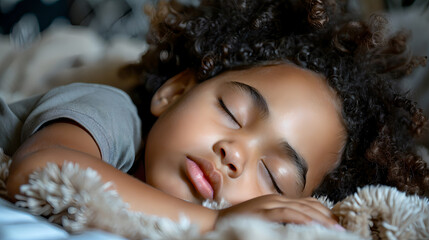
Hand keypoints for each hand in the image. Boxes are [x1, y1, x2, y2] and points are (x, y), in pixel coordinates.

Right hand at [216, 194, 338, 228]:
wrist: (215, 222)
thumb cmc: (240, 223)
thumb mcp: (264, 218)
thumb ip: (280, 219)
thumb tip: (298, 226)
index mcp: (277, 200)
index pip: (307, 203)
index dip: (324, 212)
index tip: (335, 223)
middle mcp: (275, 199)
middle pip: (308, 205)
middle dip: (326, 216)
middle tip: (341, 228)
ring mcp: (268, 204)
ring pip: (300, 209)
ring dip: (319, 219)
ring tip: (334, 229)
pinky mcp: (261, 212)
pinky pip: (285, 214)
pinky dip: (301, 218)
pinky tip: (313, 224)